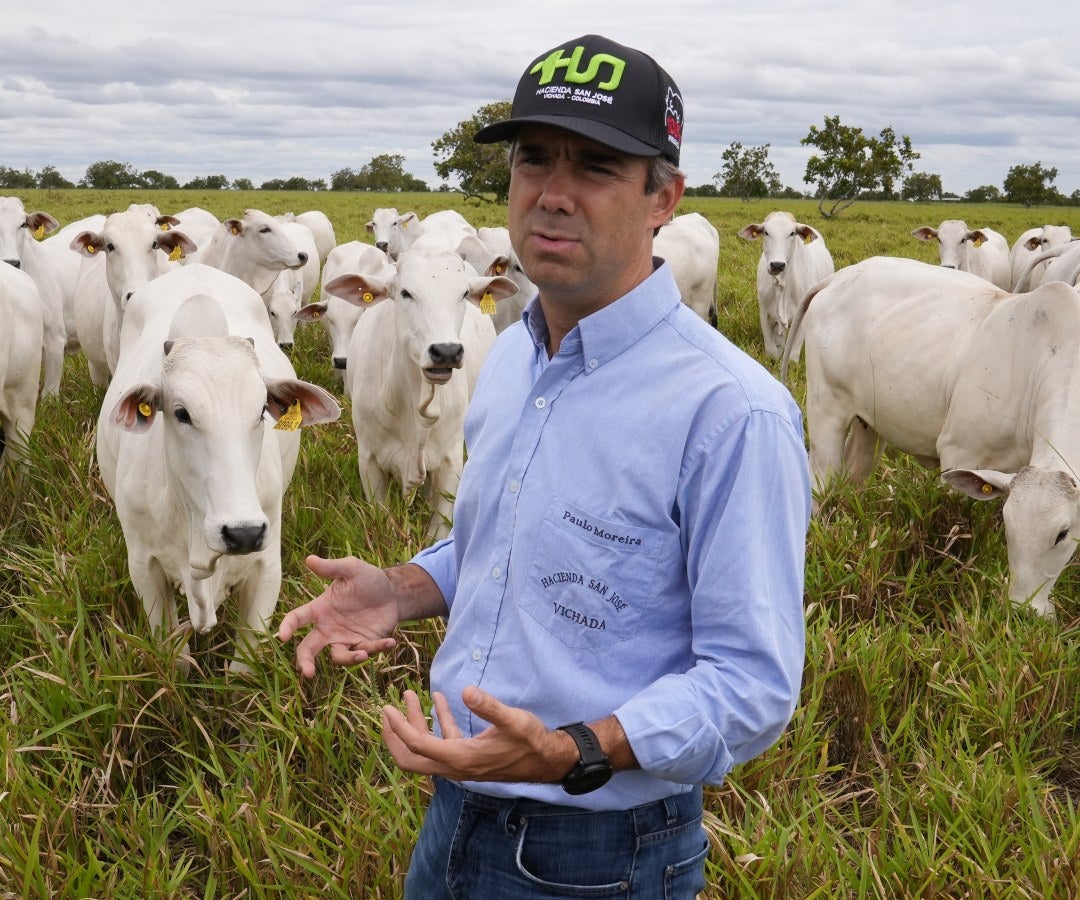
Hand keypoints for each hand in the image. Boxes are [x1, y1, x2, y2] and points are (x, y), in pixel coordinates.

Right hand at [277, 554, 400, 677]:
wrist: (393, 592)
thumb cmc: (368, 579)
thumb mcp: (352, 569)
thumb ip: (332, 567)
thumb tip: (309, 559)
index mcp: (320, 609)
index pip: (297, 618)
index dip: (288, 627)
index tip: (283, 636)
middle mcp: (328, 628)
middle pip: (309, 648)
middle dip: (305, 662)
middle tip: (308, 673)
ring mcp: (345, 638)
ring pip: (338, 656)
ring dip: (349, 658)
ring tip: (363, 654)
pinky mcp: (364, 644)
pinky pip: (367, 651)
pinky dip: (378, 649)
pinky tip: (390, 642)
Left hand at [381, 685, 574, 783]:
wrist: (547, 760)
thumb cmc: (530, 741)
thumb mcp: (512, 720)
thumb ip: (489, 706)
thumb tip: (467, 690)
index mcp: (460, 758)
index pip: (418, 746)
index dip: (399, 728)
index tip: (388, 708)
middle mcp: (455, 766)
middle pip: (411, 758)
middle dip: (395, 734)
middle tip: (387, 709)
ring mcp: (461, 763)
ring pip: (426, 749)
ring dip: (415, 724)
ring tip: (410, 695)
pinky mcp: (469, 756)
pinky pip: (444, 741)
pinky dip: (437, 722)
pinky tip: (439, 700)